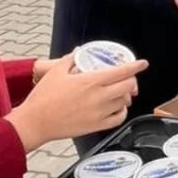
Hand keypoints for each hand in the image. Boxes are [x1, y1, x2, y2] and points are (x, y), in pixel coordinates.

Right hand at [5, 53, 146, 151]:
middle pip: (128, 86)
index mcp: (90, 81)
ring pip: (124, 102)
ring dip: (125, 95)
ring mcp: (99, 113)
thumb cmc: (43, 97)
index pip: (122, 72)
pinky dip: (122, 112)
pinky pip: (118, 118)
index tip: (142, 63)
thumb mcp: (56, 72)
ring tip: (119, 92)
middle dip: (130, 80)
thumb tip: (79, 51)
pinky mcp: (96, 126)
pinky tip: (117, 108)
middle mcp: (99, 97)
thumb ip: (71, 59)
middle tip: (126, 78)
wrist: (35, 122)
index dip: (135, 66)